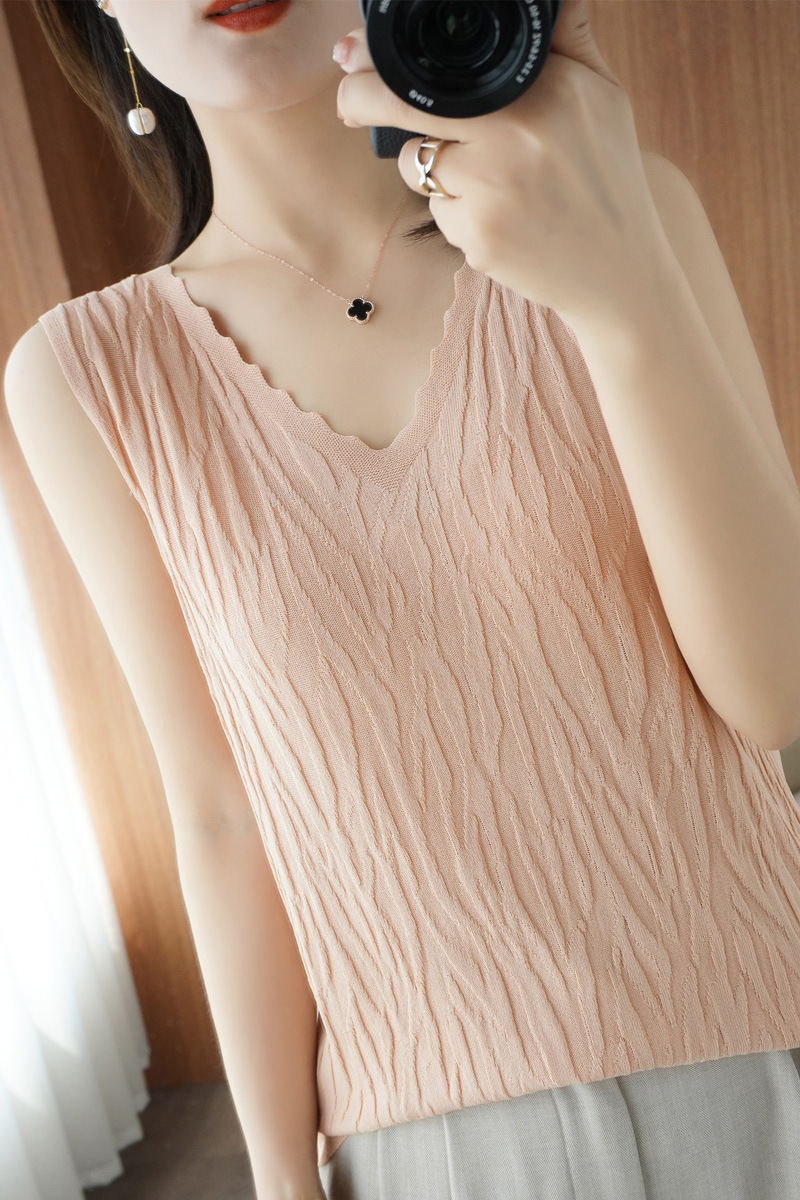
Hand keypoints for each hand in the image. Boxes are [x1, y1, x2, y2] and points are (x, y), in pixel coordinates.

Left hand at [334, 0, 669, 329]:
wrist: (619, 271)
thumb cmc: (607, 179)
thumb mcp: (603, 96)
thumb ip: (569, 37)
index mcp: (545, 89)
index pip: (445, 63)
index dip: (385, 55)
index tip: (354, 51)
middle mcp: (514, 135)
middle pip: (402, 103)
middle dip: (360, 98)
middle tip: (348, 102)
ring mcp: (491, 189)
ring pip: (414, 162)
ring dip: (429, 166)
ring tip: (487, 180)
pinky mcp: (476, 236)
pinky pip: (435, 209)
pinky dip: (454, 211)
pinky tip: (498, 218)